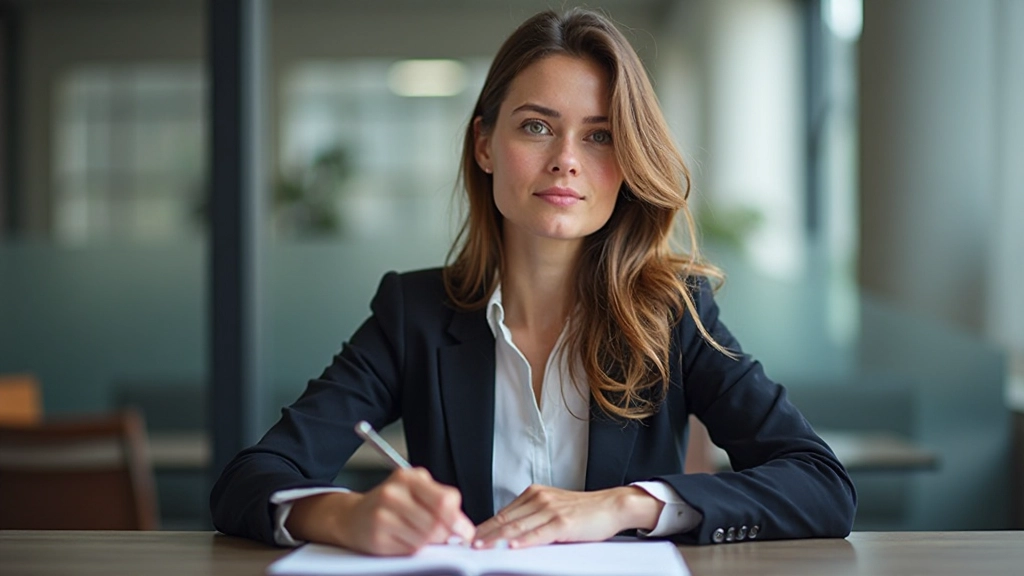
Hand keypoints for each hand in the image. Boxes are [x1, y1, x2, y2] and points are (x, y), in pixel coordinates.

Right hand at [285, 467, 474, 555]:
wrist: (352, 516)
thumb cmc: (390, 505)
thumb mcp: (415, 491)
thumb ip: (439, 502)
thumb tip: (463, 527)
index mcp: (408, 477)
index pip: (445, 500)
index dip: (458, 520)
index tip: (462, 531)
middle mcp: (393, 493)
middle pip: (437, 523)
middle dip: (444, 535)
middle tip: (442, 537)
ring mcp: (383, 514)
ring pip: (425, 539)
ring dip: (428, 543)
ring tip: (418, 536)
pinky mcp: (377, 536)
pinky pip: (409, 549)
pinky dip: (413, 549)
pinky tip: (404, 540)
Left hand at [473, 485, 663, 548]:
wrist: (612, 505)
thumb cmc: (584, 511)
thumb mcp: (553, 508)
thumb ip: (532, 516)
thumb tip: (509, 532)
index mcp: (534, 494)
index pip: (502, 513)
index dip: (484, 526)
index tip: (468, 537)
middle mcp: (539, 499)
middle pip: (505, 520)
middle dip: (483, 534)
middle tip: (465, 544)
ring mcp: (550, 510)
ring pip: (517, 527)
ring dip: (496, 539)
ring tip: (480, 547)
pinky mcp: (563, 522)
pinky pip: (539, 533)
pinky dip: (524, 541)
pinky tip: (512, 547)